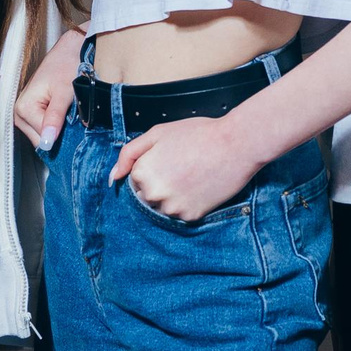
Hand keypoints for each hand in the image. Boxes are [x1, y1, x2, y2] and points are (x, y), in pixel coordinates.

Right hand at [14, 30, 81, 147]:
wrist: (71, 49)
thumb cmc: (68, 64)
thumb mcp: (64, 93)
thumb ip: (55, 117)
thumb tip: (47, 141)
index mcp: (23, 108)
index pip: (42, 138)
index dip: (61, 137)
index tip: (77, 132)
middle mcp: (19, 112)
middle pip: (40, 139)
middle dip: (59, 136)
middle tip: (76, 124)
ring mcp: (26, 114)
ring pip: (43, 135)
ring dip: (59, 131)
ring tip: (72, 117)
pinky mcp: (34, 112)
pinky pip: (45, 128)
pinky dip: (58, 126)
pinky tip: (67, 118)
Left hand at [112, 112, 260, 223]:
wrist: (236, 144)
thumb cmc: (198, 134)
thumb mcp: (158, 133)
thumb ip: (129, 153)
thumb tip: (114, 177)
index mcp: (141, 172)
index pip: (135, 180)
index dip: (153, 168)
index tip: (171, 159)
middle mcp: (153, 193)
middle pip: (147, 197)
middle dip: (161, 185)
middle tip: (184, 167)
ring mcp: (172, 207)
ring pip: (163, 208)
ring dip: (174, 197)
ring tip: (193, 176)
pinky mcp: (190, 216)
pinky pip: (182, 215)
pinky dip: (190, 203)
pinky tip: (201, 187)